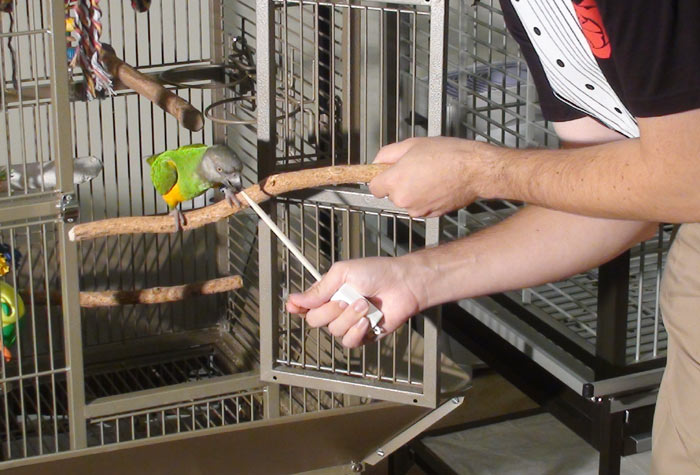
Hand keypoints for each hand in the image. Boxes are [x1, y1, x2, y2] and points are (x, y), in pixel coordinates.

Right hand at [286, 256, 427, 347]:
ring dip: (349, 318)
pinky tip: (367, 320)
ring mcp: (349, 323)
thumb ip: (319, 289)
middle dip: (329, 310)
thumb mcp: (343, 273)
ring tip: (364, 305)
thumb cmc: (377, 272)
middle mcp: (336, 309)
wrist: (403, 284)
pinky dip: (357, 331)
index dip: (298, 308)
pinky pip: (349, 342)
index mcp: (329, 292)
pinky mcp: (363, 335)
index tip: (294, 307)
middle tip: (346, 299)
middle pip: (315, 321)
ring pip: (334, 331)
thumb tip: (294, 300)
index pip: (305, 306)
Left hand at [369, 137, 496, 216]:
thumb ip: (387, 154)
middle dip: (399, 183)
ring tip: (430, 175)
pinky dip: (425, 198)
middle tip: (415, 168)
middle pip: (391, 194)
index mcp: (395, 181)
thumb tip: (377, 162)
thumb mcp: (412, 144)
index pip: (374, 187)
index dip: (380, 178)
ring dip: (413, 191)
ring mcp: (417, 210)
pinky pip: (420, 206)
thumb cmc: (448, 155)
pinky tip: (437, 185)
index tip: (386, 173)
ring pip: (407, 201)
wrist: (474, 169)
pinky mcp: (431, 215)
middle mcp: (403, 199)